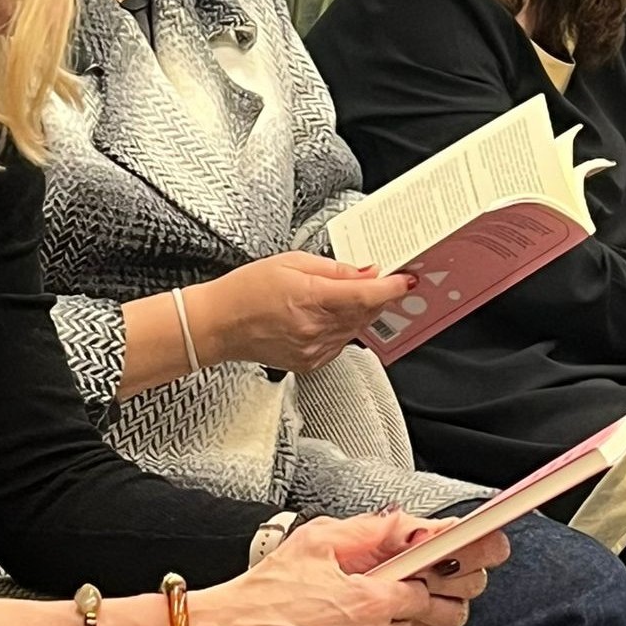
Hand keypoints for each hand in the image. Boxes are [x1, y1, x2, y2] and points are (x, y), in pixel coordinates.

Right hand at [186, 252, 415, 372]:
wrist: (219, 325)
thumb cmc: (247, 290)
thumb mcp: (292, 262)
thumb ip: (335, 270)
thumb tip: (366, 272)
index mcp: (310, 299)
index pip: (365, 296)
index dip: (390, 288)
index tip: (406, 280)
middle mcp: (315, 329)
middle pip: (365, 313)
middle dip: (378, 296)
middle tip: (383, 279)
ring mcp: (313, 350)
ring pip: (355, 329)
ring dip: (361, 312)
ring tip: (346, 295)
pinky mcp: (310, 363)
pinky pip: (341, 343)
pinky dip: (344, 328)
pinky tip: (328, 315)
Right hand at [187, 515, 430, 625]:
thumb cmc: (265, 593)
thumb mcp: (315, 541)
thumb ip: (366, 529)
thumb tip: (397, 522)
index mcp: (370, 601)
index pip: (423, 593)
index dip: (415, 580)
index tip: (405, 576)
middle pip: (413, 622)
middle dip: (399, 606)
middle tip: (372, 593)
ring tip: (344, 615)